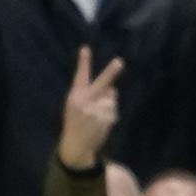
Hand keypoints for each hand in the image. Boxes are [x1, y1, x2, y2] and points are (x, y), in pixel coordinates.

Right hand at [57, 45, 123, 170]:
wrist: (75, 147)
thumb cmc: (76, 123)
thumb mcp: (76, 107)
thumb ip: (93, 96)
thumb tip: (112, 89)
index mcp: (75, 96)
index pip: (80, 77)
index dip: (83, 62)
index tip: (85, 48)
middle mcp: (85, 102)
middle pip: (101, 84)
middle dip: (111, 72)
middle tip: (120, 61)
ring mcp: (96, 111)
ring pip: (111, 99)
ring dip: (108, 105)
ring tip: (96, 118)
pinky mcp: (105, 119)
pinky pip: (113, 110)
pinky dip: (110, 116)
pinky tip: (100, 124)